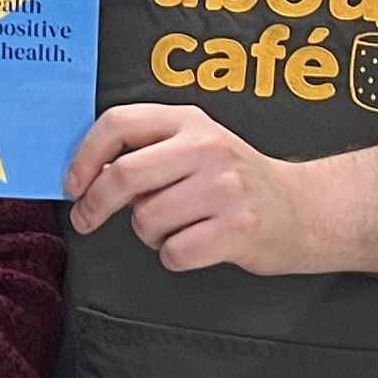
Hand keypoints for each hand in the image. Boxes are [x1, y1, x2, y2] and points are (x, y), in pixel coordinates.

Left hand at [65, 105, 326, 274]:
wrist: (304, 209)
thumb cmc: (238, 181)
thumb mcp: (197, 145)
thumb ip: (149, 150)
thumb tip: (88, 174)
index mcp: (190, 121)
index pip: (119, 123)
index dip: (85, 155)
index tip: (73, 183)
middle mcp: (207, 148)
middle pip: (124, 175)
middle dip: (95, 204)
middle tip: (87, 219)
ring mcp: (224, 188)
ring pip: (146, 220)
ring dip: (149, 233)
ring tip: (176, 226)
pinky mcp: (237, 228)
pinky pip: (173, 252)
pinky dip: (174, 255)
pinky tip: (198, 244)